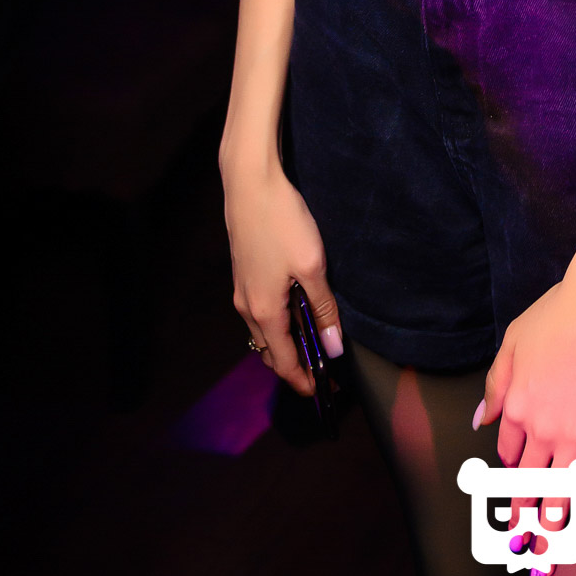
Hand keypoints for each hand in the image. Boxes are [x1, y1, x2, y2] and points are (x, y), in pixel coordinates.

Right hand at [221, 157, 342, 396]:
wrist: (250, 183)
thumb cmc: (282, 222)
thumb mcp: (312, 267)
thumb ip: (323, 309)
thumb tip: (333, 347)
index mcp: (264, 312)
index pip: (283, 362)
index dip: (303, 380)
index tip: (323, 392)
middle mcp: (247, 307)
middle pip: (271, 350)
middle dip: (295, 365)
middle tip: (325, 368)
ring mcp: (242, 290)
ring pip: (264, 331)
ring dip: (287, 342)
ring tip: (315, 340)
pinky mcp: (243, 273)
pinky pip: (260, 312)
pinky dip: (278, 321)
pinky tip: (298, 307)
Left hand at [478, 274, 575, 575]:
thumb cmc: (555, 313)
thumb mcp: (510, 342)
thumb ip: (495, 385)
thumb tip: (478, 422)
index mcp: (515, 407)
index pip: (508, 452)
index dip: (510, 468)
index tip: (513, 482)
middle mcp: (541, 431)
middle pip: (528, 485)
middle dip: (520, 521)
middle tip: (515, 552)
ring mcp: (574, 438)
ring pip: (561, 497)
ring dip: (551, 534)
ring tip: (543, 568)